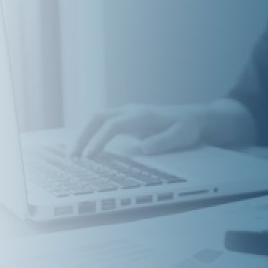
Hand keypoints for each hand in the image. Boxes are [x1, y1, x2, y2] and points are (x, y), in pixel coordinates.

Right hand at [68, 103, 209, 157]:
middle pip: (98, 117)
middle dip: (83, 135)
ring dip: (84, 134)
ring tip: (74, 155)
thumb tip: (142, 149)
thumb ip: (162, 142)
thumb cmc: (188, 127)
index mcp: (142, 115)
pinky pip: (104, 124)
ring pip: (98, 119)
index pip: (112, 125)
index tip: (90, 156)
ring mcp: (127, 114)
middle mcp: (131, 111)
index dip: (99, 140)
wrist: (194, 117)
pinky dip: (92, 134)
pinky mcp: (127, 120)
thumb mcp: (180, 136)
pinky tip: (86, 149)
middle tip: (73, 156)